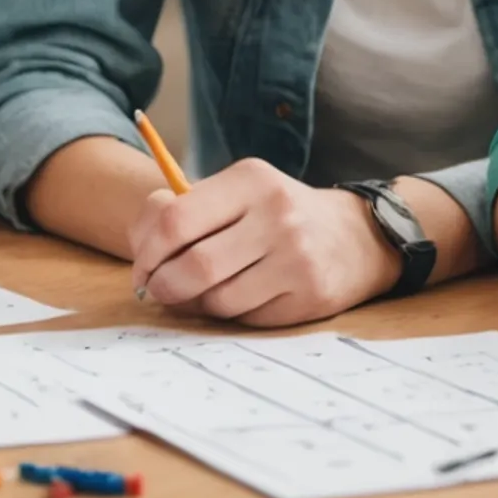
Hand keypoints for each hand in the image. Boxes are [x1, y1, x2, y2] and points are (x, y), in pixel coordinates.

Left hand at [129, 158, 400, 325]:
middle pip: (193, 265)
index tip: (142, 266)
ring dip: (195, 303)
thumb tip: (141, 251)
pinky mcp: (310, 296)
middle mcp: (277, 215)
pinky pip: (246, 318)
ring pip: (218, 299)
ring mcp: (297, 258)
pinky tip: (237, 297)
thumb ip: (186, 210)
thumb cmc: (276, 215)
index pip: (174, 219)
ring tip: (198, 292)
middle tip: (157, 289)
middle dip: (163, 285)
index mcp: (250, 179)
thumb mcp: (238, 192)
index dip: (146, 251)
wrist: (356, 236)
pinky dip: (229, 314)